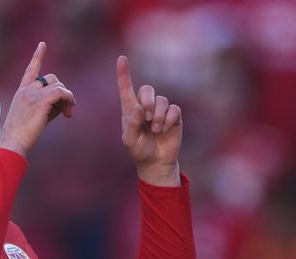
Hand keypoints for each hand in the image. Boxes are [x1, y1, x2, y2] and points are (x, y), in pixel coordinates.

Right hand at [0, 42, 75, 157]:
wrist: (13, 143)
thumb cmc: (22, 135)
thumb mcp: (35, 116)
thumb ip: (49, 106)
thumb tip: (66, 102)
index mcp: (22, 92)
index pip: (31, 70)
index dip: (38, 57)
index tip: (42, 45)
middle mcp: (26, 90)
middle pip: (52, 78)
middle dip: (62, 92)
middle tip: (67, 110)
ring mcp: (32, 94)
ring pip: (59, 86)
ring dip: (68, 98)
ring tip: (67, 113)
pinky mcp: (40, 101)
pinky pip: (61, 93)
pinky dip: (69, 100)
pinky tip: (69, 112)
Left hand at [117, 55, 181, 186]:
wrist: (156, 162)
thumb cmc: (139, 151)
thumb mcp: (130, 140)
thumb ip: (132, 124)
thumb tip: (140, 108)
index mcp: (130, 110)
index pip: (126, 88)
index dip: (124, 73)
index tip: (122, 59)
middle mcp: (145, 107)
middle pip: (147, 90)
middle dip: (148, 101)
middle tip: (147, 117)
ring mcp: (160, 111)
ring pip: (162, 100)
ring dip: (158, 116)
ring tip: (156, 129)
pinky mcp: (174, 116)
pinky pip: (174, 109)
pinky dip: (169, 119)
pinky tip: (165, 129)